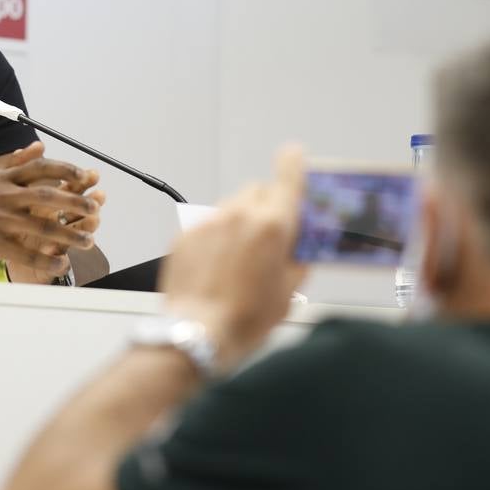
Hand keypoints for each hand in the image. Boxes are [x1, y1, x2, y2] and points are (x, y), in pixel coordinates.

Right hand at [6, 143, 105, 283]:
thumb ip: (17, 162)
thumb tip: (41, 145)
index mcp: (4, 178)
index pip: (41, 168)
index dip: (67, 170)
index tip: (86, 175)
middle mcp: (4, 196)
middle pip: (47, 196)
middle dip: (75, 201)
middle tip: (95, 208)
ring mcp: (1, 220)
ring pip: (43, 227)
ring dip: (70, 235)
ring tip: (88, 241)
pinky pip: (28, 254)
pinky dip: (48, 260)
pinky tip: (62, 264)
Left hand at [160, 145, 306, 370]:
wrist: (196, 333)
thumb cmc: (242, 320)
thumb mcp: (288, 293)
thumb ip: (299, 259)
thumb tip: (303, 245)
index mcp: (273, 226)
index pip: (288, 176)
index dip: (294, 163)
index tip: (294, 156)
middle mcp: (240, 216)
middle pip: (259, 191)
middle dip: (267, 207)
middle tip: (270, 236)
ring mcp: (209, 222)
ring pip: (231, 206)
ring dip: (240, 221)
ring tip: (240, 258)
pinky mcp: (185, 234)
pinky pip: (207, 223)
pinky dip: (216, 236)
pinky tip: (217, 266)